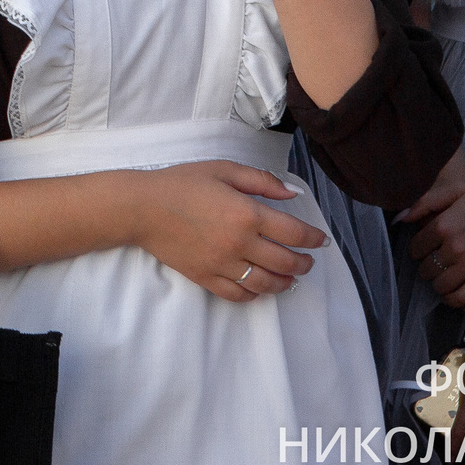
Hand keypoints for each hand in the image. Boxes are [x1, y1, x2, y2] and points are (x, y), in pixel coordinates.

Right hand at [127, 162, 327, 301]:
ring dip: (284, 283)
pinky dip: (255, 294)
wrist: (142, 207)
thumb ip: (261, 181)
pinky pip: (238, 294)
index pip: (294, 233)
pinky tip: (259, 286)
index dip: (314, 239)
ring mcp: (223, 264)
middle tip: (308, 262)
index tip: (322, 241)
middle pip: (285, 262)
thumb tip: (293, 194)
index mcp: (247, 213)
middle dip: (303, 264)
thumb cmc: (182, 183)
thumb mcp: (223, 169)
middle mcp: (239, 242)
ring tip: (290, 279)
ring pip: (265, 283)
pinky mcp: (206, 277)